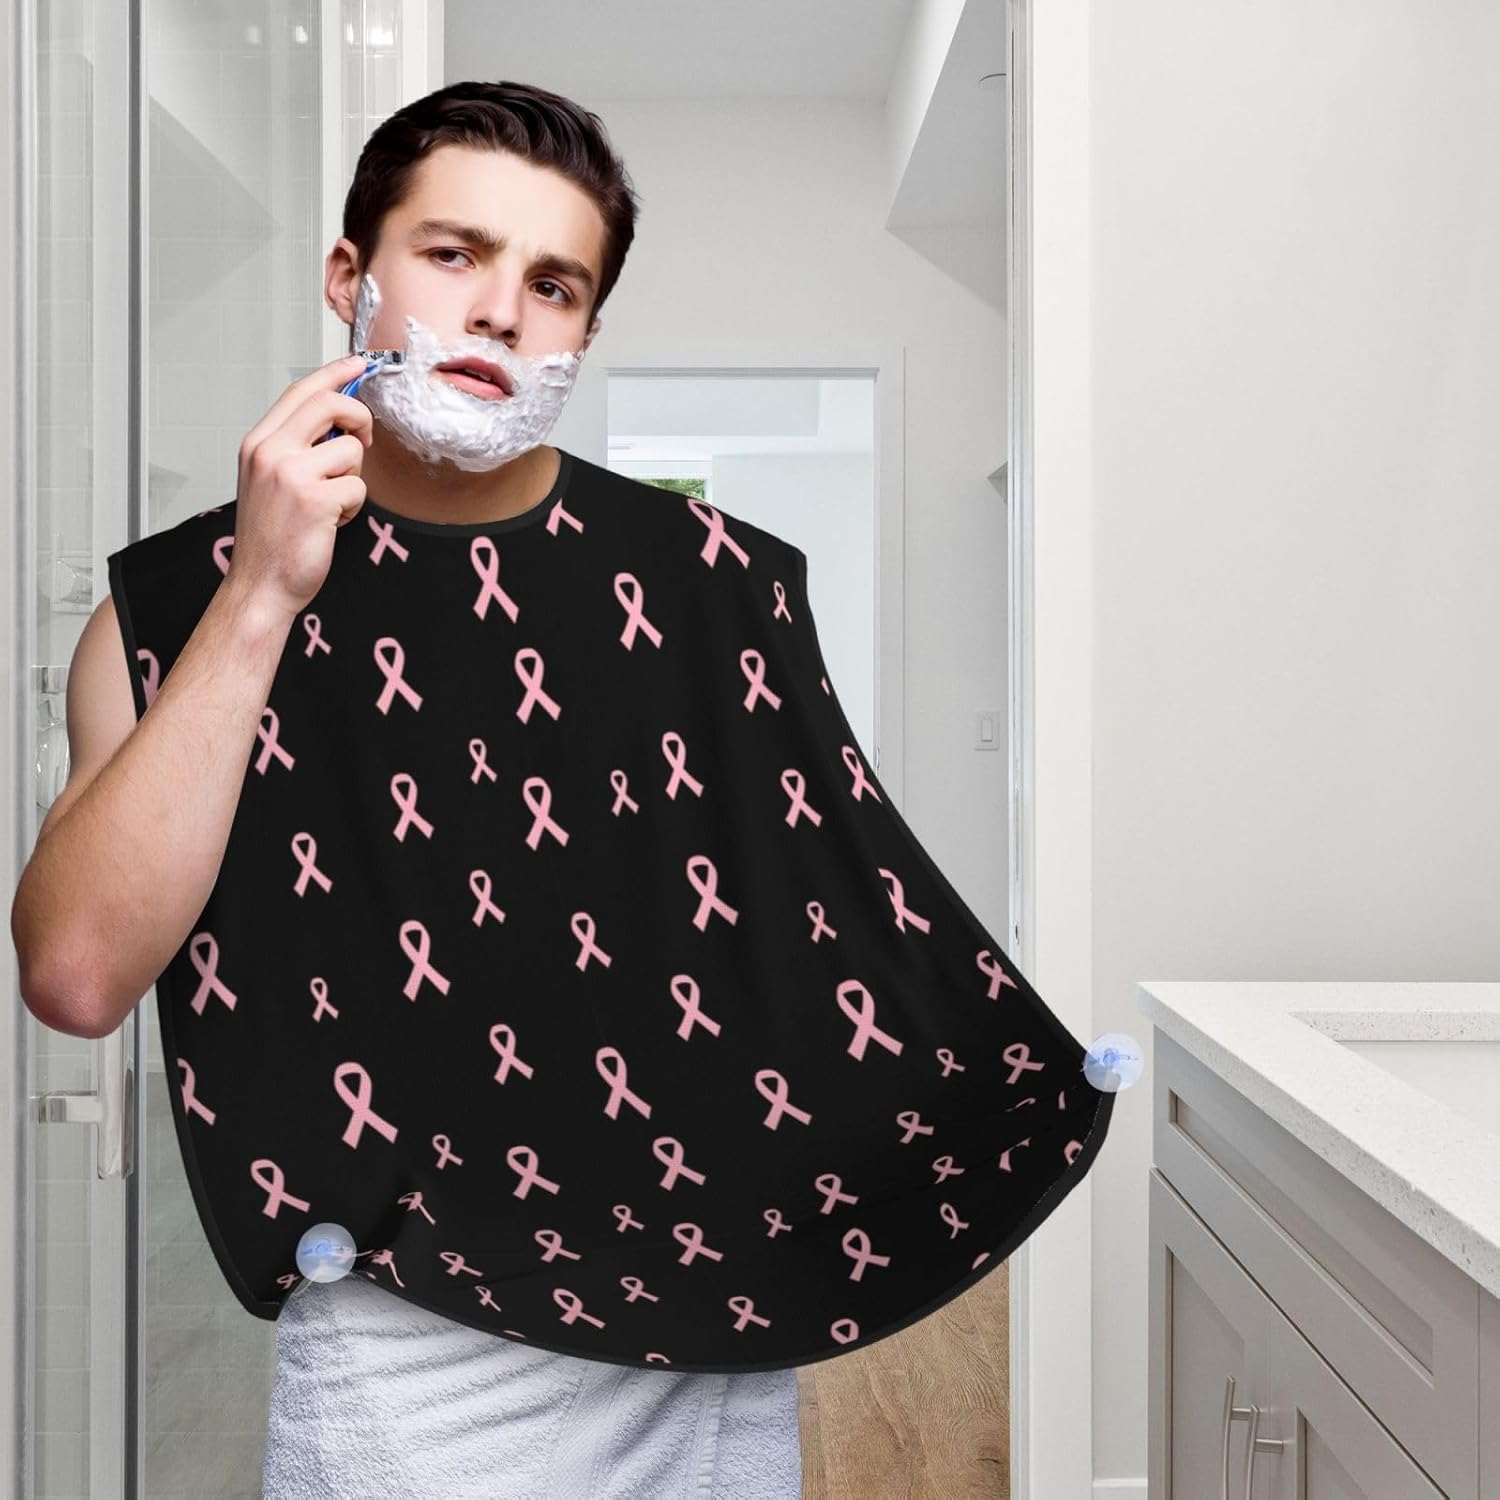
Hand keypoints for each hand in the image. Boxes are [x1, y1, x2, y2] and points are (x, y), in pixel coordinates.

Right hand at [228, 354, 374, 617]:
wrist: (260, 584)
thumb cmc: (271, 537)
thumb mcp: (271, 480)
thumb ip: (296, 447)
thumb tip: (338, 420)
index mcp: (258, 443)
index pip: (300, 391)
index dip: (334, 374)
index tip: (358, 364)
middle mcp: (270, 452)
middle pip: (329, 404)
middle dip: (358, 417)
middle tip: (363, 440)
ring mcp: (291, 474)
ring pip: (350, 451)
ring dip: (353, 478)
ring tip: (331, 503)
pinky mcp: (315, 499)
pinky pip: (358, 488)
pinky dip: (353, 507)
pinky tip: (332, 523)